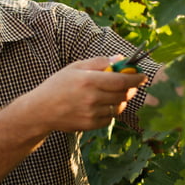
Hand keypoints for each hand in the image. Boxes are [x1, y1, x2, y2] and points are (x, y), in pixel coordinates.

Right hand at [28, 56, 146, 130]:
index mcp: (89, 80)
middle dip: (130, 88)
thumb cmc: (57, 86)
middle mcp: (92, 98)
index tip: (143, 76)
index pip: (121, 80)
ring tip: (110, 95)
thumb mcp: (75, 67)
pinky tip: (99, 106)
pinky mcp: (90, 125)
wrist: (40, 110)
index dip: (136, 78)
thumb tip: (120, 59)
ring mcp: (91, 113)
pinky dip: (110, 112)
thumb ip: (99, 63)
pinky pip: (109, 118)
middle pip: (123, 94)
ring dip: (120, 100)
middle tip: (129, 84)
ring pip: (118, 107)